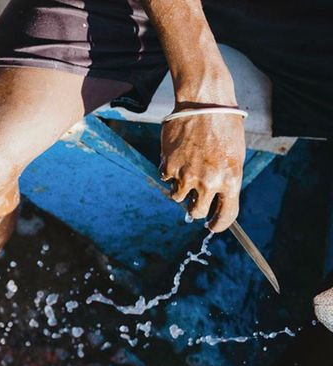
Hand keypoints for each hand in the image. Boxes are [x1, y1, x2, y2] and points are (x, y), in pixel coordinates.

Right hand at [160, 110, 244, 232]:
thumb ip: (226, 180)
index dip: (219, 224)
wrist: (205, 103)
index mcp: (230, 179)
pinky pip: (166, 178)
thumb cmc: (224, 127)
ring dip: (181, 188)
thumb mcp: (235, 156)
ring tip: (186, 170)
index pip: (226, 215)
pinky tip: (178, 156)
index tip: (213, 226)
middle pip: (197, 212)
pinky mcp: (169, 165)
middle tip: (196, 199)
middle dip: (196, 207)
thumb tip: (216, 200)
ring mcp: (187, 175)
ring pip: (178, 197)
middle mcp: (208, 181)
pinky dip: (170, 171)